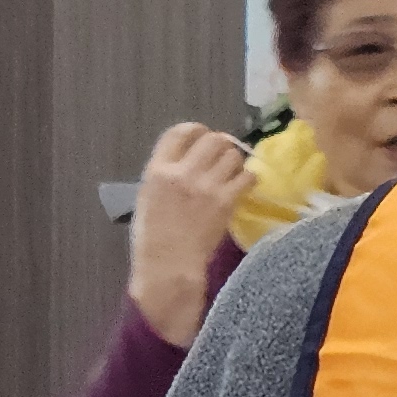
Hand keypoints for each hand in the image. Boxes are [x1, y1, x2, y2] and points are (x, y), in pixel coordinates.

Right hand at [126, 123, 252, 344]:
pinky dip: (248, 179)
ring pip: (234, 156)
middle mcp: (182, 173)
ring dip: (236, 163)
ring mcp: (206, 187)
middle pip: (213, 139)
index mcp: (157, 171)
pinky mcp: (226, 201)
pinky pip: (248, 177)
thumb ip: (166, 174)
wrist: (168, 265)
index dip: (197, 131)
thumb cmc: (152, 237)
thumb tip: (191, 160)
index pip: (180, 132)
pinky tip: (242, 188)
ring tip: (232, 176)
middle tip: (222, 160)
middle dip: (222, 146)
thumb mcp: (148, 197)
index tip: (203, 138)